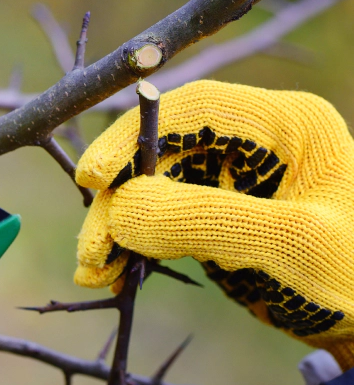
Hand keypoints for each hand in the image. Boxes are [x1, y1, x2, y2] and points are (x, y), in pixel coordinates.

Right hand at [75, 80, 353, 368]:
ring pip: (152, 191)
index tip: (92, 177)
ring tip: (93, 271)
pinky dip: (132, 247)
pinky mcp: (214, 219)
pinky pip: (159, 223)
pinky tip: (112, 275)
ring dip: (117, 229)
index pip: (193, 110)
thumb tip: (121, 208)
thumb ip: (206, 220)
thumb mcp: (294, 245)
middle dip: (120, 200)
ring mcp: (229, 184)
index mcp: (283, 126)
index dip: (134, 136)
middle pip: (162, 155)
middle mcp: (250, 146)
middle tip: (91, 247)